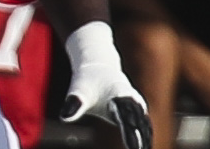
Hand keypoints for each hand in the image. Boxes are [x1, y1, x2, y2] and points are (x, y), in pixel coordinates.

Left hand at [62, 23, 152, 148]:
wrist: (98, 69)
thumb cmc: (87, 82)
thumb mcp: (79, 91)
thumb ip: (73, 104)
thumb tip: (64, 117)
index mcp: (119, 92)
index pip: (125, 114)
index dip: (129, 131)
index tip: (133, 146)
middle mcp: (131, 99)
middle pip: (137, 120)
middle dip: (140, 136)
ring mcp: (137, 104)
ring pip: (143, 123)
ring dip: (145, 137)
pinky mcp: (137, 110)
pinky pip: (143, 124)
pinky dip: (144, 134)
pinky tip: (144, 146)